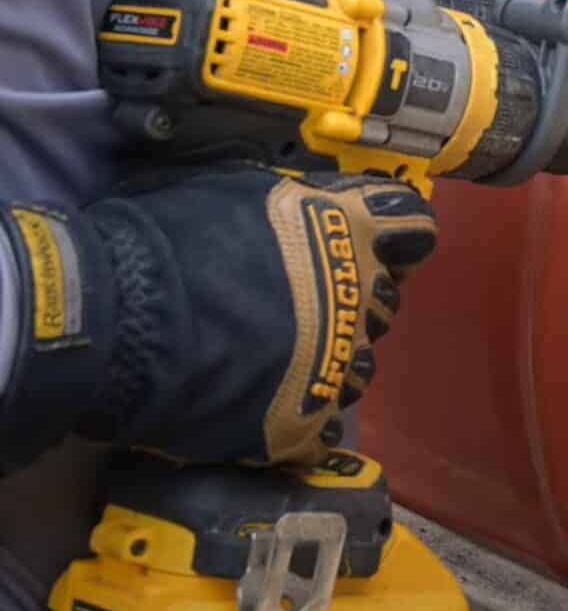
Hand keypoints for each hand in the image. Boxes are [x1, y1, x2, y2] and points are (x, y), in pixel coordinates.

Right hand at [0, 166, 436, 471]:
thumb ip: (292, 200)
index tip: (373, 247)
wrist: (110, 316)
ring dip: (331, 360)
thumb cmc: (161, 238)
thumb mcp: (234, 187)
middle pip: (386, 301)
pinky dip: (303, 414)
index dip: (395, 239)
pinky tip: (267, 403)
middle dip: (354, 300)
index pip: (414, 229)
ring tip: (277, 357)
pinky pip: (325, 423)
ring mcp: (335, 362)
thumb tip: (311, 200)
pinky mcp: (304, 419)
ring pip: (361, 366)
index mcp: (347, 230)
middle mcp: (358, 295)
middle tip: (300, 303)